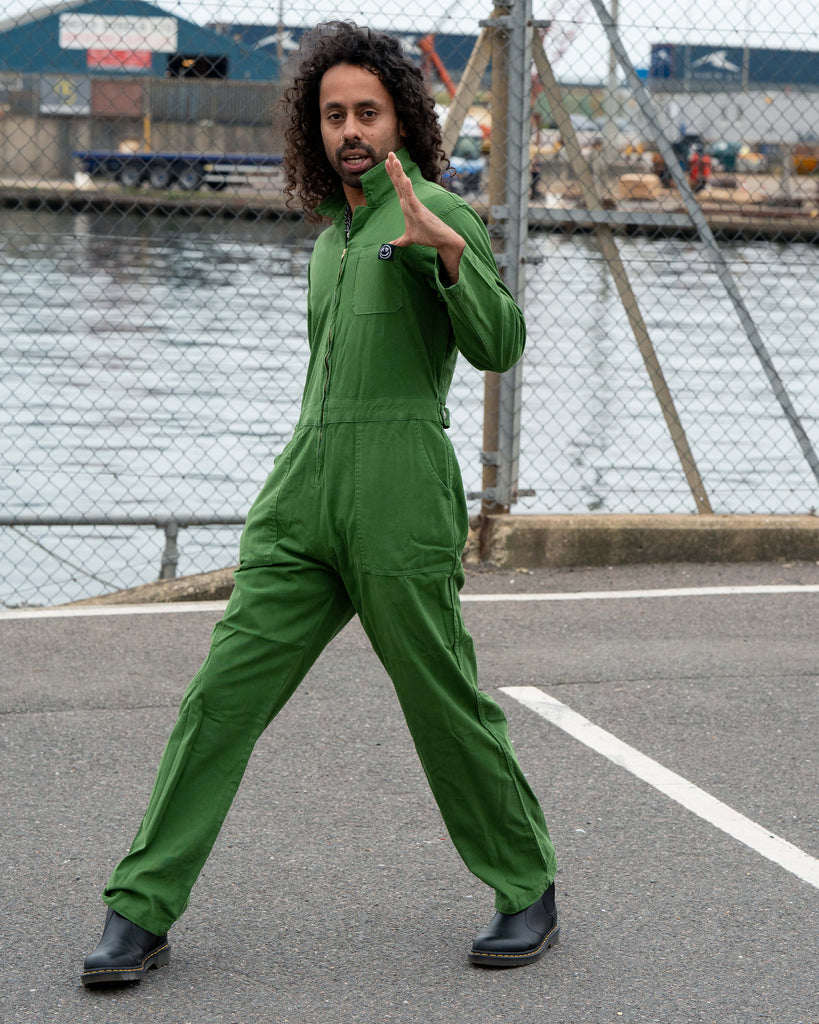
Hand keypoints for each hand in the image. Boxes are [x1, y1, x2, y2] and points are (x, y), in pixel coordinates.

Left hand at [385, 151, 464, 282]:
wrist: (442, 240)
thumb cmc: (428, 236)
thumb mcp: (409, 239)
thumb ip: (399, 241)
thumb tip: (390, 246)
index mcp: (407, 205)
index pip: (398, 187)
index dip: (392, 174)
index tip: (387, 162)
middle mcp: (411, 202)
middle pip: (400, 182)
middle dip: (394, 168)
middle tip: (390, 152)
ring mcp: (415, 205)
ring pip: (405, 187)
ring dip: (399, 173)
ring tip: (395, 160)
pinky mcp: (420, 212)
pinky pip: (412, 199)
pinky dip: (408, 189)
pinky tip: (406, 179)